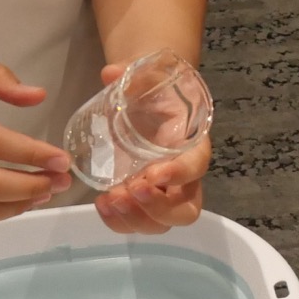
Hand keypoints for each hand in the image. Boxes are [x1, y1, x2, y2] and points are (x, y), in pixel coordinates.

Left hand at [91, 62, 209, 234]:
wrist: (149, 100)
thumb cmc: (154, 91)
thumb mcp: (149, 77)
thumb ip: (134, 74)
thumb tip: (111, 73)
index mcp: (193, 146)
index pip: (196, 167)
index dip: (178, 175)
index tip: (152, 172)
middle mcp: (185, 178)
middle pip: (185, 211)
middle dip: (158, 208)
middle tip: (129, 190)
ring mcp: (165, 195)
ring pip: (161, 224)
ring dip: (135, 218)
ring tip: (110, 199)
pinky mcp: (143, 202)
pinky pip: (137, 224)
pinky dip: (119, 222)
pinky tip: (102, 204)